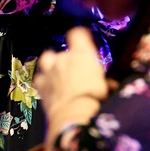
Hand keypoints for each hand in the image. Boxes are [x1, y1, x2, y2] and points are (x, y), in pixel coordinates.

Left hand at [35, 27, 108, 143]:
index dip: (80, 37)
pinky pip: (40, 78)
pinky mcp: (40, 84)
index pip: (77, 34)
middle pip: (64, 51)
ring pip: (47, 59)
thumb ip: (105, 82)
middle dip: (68, 60)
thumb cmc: (95, 100)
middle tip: (76, 73)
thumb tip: (109, 85)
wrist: (75, 116)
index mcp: (82, 54)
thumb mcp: (106, 87)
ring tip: (58, 75)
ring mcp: (50, 69)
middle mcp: (64, 58)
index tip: (83, 43)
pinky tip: (50, 89)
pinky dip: (44, 82)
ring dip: (52, 65)